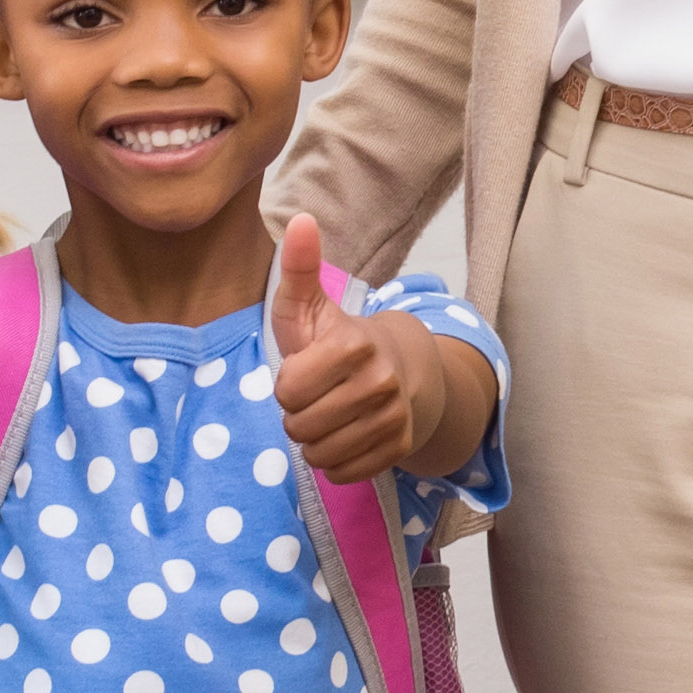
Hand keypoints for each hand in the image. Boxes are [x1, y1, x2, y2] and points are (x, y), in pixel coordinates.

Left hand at [266, 215, 419, 485]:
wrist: (404, 370)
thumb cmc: (340, 340)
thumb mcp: (311, 306)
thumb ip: (299, 268)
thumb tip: (299, 220)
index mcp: (354, 345)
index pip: (287, 391)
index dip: (288, 384)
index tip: (305, 370)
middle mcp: (381, 383)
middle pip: (300, 426)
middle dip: (298, 415)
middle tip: (317, 395)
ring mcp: (394, 418)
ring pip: (320, 454)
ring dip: (314, 440)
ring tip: (330, 415)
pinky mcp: (399, 446)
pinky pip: (343, 473)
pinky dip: (336, 460)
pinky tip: (346, 435)